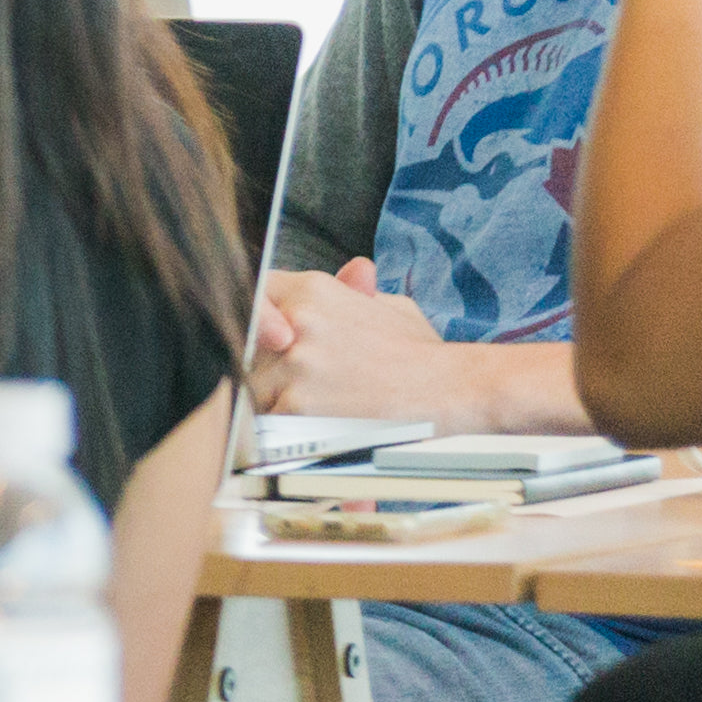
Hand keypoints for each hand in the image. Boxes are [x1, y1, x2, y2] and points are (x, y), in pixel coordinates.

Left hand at [246, 257, 578, 427]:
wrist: (455, 390)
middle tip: (301, 385)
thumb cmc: (423, 355)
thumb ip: (353, 293)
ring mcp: (294, 364)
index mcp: (312, 291)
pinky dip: (287, 431)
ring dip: (274, 402)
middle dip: (264, 369)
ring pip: (254, 387)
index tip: (266, 342)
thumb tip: (355, 270)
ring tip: (321, 409)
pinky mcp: (298, 405)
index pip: (252, 297)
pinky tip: (318, 430)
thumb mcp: (390, 307)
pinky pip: (269, 420)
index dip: (253, 321)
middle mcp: (296, 321)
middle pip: (246, 349)